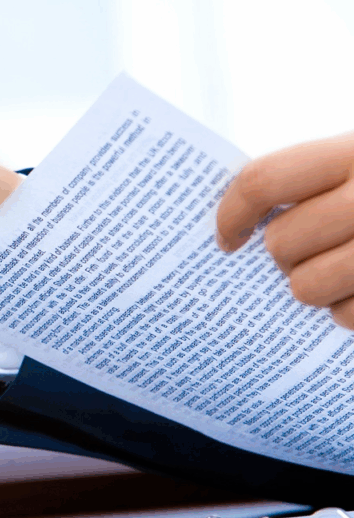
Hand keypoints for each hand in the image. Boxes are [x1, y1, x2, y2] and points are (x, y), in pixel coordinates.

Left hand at [217, 131, 353, 326]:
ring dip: (313, 287)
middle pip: (280, 242)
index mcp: (353, 151)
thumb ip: (311, 181)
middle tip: (306, 253)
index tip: (227, 240)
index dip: (231, 215)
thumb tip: (231, 226)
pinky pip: (344, 315)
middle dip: (283, 256)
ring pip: (305, 287)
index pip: (263, 182)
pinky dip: (348, 311)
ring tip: (338, 274)